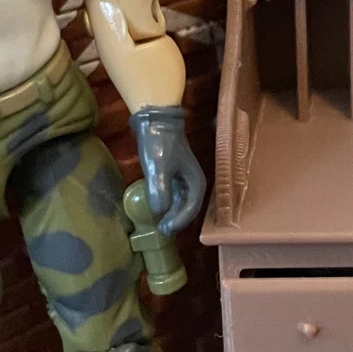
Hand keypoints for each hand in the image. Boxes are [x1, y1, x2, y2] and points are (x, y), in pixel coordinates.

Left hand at [130, 105, 206, 235]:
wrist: (156, 120)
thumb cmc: (160, 144)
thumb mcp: (158, 169)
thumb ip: (160, 191)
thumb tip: (160, 212)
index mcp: (196, 182)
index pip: (191, 209)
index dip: (179, 222)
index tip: (164, 229)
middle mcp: (194, 182)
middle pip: (188, 208)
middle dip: (176, 221)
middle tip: (162, 231)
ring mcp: (185, 178)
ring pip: (182, 202)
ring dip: (173, 214)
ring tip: (160, 224)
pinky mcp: (175, 174)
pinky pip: (175, 195)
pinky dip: (169, 204)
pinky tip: (158, 208)